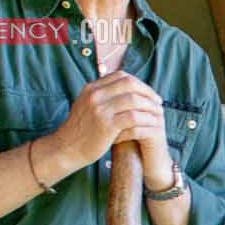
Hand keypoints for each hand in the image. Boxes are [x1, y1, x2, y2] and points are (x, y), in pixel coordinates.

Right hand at [47, 71, 176, 185]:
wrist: (66, 149)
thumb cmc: (80, 130)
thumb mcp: (87, 106)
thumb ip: (103, 97)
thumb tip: (124, 90)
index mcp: (91, 88)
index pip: (121, 76)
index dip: (139, 83)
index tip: (149, 93)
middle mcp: (95, 95)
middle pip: (130, 84)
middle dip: (148, 92)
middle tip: (159, 102)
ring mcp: (100, 109)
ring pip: (134, 99)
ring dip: (150, 106)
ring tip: (158, 114)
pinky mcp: (106, 125)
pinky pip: (133, 117)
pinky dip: (146, 119)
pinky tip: (152, 125)